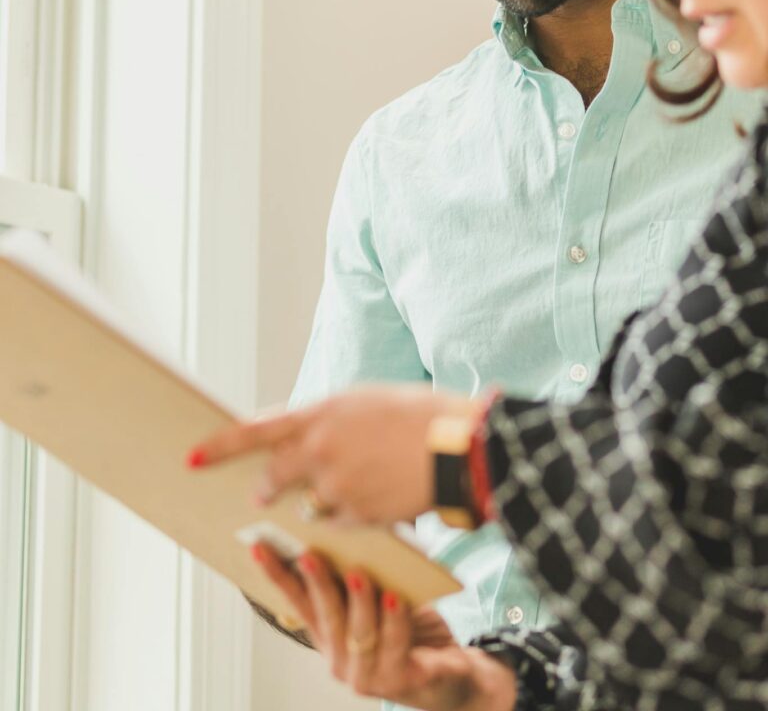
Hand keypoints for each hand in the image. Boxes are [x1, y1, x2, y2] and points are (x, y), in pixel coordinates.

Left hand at [187, 384, 479, 523]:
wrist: (458, 446)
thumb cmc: (415, 414)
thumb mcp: (362, 402)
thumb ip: (324, 419)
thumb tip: (296, 435)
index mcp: (319, 414)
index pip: (254, 431)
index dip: (219, 446)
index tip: (190, 458)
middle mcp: (319, 450)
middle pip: (273, 478)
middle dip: (267, 488)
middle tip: (265, 493)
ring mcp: (336, 487)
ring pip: (309, 502)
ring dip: (322, 497)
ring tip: (361, 479)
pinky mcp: (356, 516)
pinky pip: (338, 521)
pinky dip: (349, 513)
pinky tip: (378, 495)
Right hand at [252, 543, 516, 710]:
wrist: (451, 672)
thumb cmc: (410, 628)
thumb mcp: (381, 595)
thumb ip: (361, 574)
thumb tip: (349, 526)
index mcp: (330, 634)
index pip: (297, 602)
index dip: (277, 576)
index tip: (258, 547)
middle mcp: (340, 658)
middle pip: (324, 616)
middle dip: (317, 583)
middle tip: (309, 554)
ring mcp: (367, 675)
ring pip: (358, 632)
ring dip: (359, 601)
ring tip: (360, 573)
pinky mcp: (398, 682)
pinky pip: (394, 646)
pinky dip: (395, 621)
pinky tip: (396, 598)